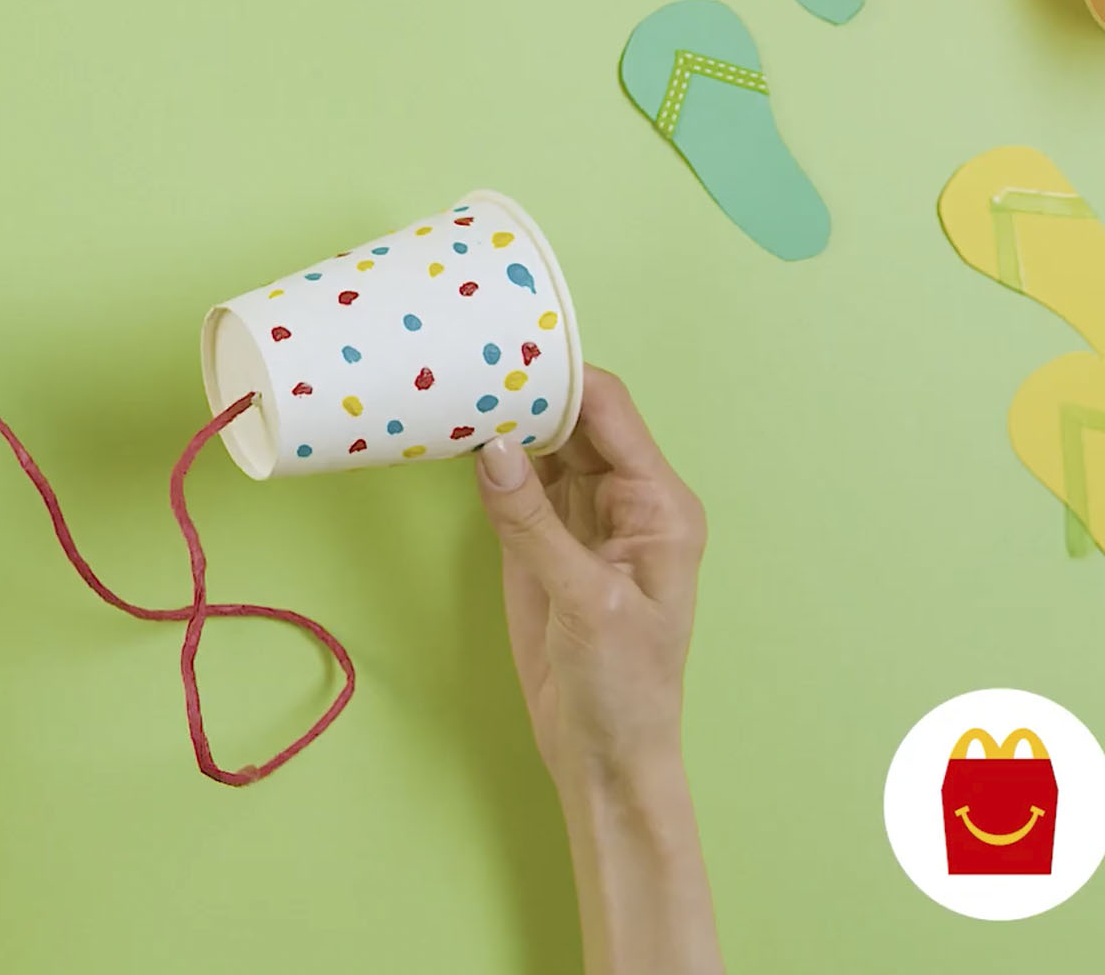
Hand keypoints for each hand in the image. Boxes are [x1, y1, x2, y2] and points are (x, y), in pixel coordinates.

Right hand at [473, 367, 721, 974]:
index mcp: (658, 505)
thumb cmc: (623, 689)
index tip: (503, 348)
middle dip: (522, 388)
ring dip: (500, 418)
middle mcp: (624, 500)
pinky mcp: (543, 541)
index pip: (609, 413)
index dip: (559, 376)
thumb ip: (534, 525)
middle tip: (460, 358)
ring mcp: (581, 518)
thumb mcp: (583, 605)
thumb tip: (489, 448)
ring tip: (446, 384)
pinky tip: (451, 433)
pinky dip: (485, 458)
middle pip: (573, 418)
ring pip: (540, 444)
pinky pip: (515, 483)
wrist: (603, 756)